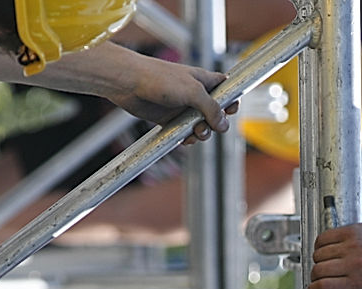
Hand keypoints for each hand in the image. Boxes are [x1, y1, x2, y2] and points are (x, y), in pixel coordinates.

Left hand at [106, 54, 236, 141]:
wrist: (129, 83)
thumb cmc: (159, 78)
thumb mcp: (193, 92)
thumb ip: (212, 108)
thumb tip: (224, 125)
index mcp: (204, 80)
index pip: (227, 89)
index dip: (232, 101)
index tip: (231, 111)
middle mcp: (195, 94)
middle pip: (216, 114)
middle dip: (216, 124)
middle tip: (208, 125)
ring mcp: (183, 107)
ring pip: (201, 126)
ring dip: (202, 134)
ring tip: (195, 133)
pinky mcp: (170, 119)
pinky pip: (185, 133)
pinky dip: (187, 139)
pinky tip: (184, 139)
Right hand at [310, 224, 361, 288]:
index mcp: (358, 282)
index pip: (322, 287)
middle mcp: (354, 262)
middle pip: (317, 271)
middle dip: (315, 277)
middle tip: (323, 277)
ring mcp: (351, 245)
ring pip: (318, 255)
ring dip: (319, 261)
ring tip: (330, 263)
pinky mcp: (349, 231)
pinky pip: (322, 239)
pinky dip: (320, 246)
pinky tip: (329, 251)